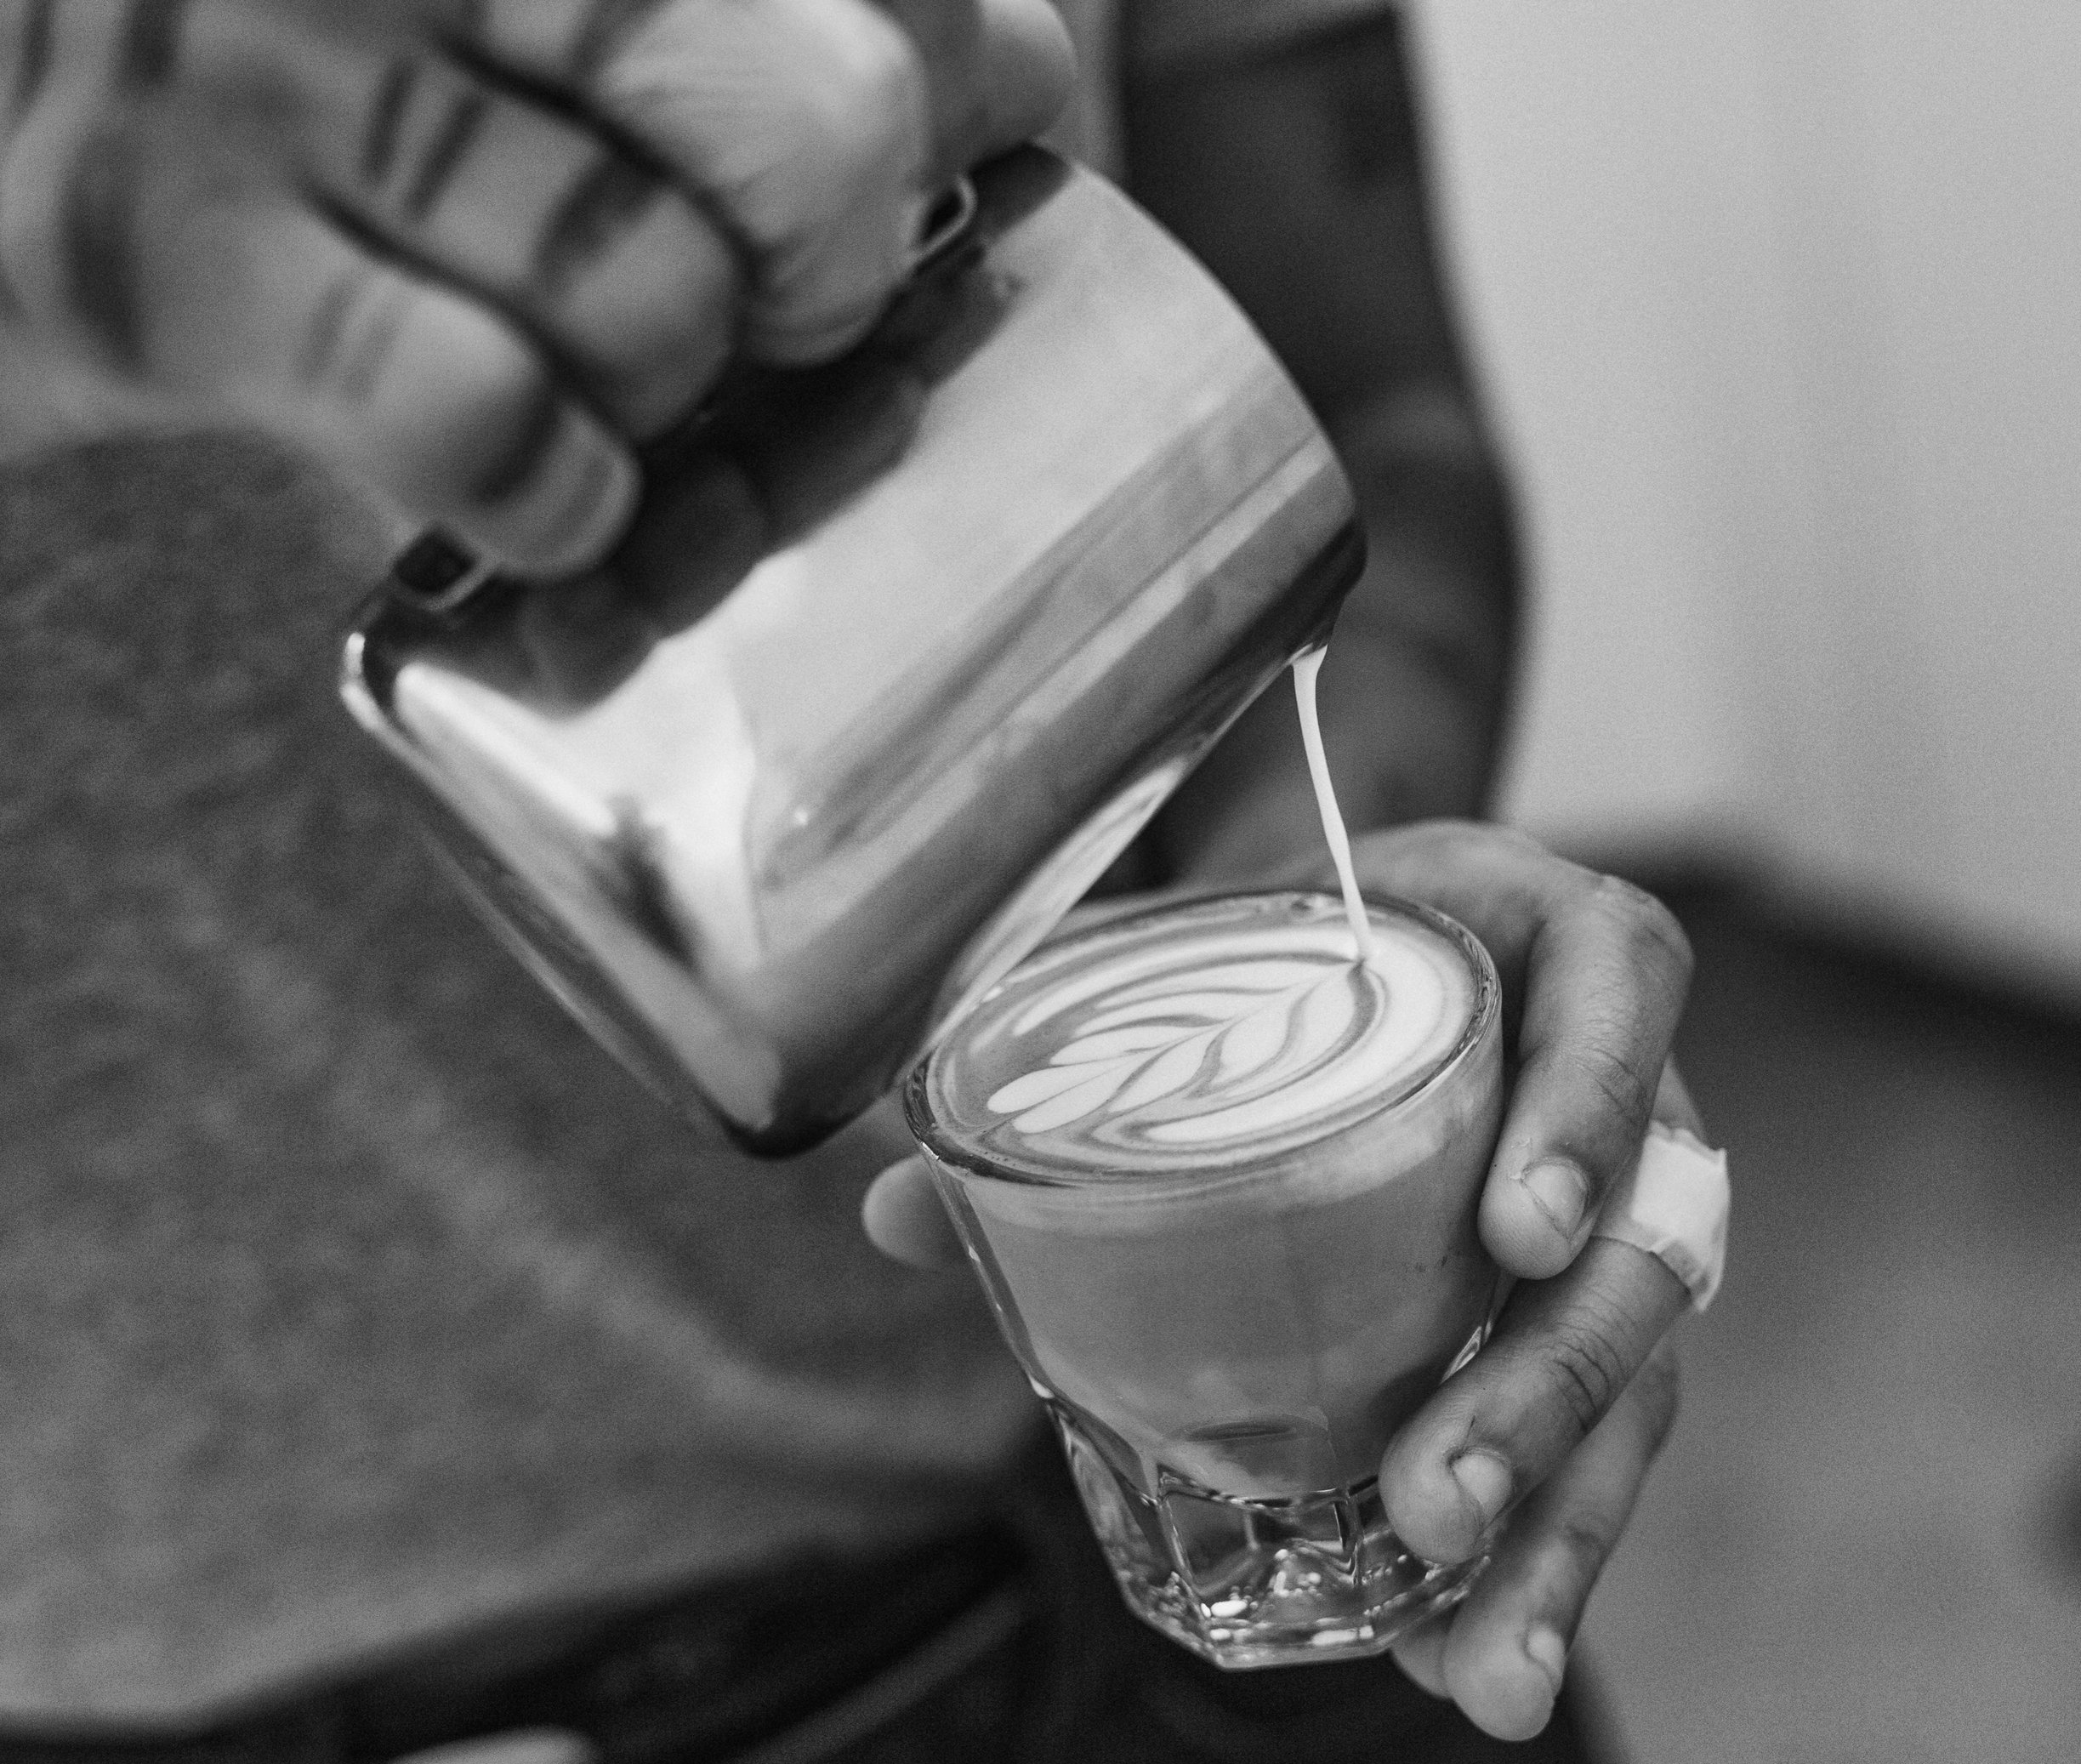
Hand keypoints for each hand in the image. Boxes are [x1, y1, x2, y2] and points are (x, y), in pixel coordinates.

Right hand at [0, 0, 1071, 573]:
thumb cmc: (286, 59)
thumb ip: (749, 9)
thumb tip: (1020, 63)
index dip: (955, 75)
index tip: (937, 135)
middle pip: (817, 120)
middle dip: (830, 258)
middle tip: (772, 294)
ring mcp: (258, 66)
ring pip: (657, 292)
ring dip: (664, 386)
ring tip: (591, 373)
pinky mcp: (157, 268)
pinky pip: (479, 418)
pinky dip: (551, 494)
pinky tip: (532, 484)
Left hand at [865, 823, 1701, 1741]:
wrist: (1369, 947)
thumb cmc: (1300, 941)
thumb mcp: (1204, 957)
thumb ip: (1067, 1051)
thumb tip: (888, 1205)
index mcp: (1543, 946)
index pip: (1620, 994)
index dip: (1588, 1111)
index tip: (1516, 1237)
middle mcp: (1620, 1089)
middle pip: (1643, 1243)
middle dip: (1551, 1389)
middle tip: (1441, 1503)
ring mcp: (1619, 1218)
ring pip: (1637, 1379)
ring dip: (1562, 1528)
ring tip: (1486, 1674)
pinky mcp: (1580, 1320)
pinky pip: (1590, 1443)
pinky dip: (1532, 1555)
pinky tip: (1461, 1662)